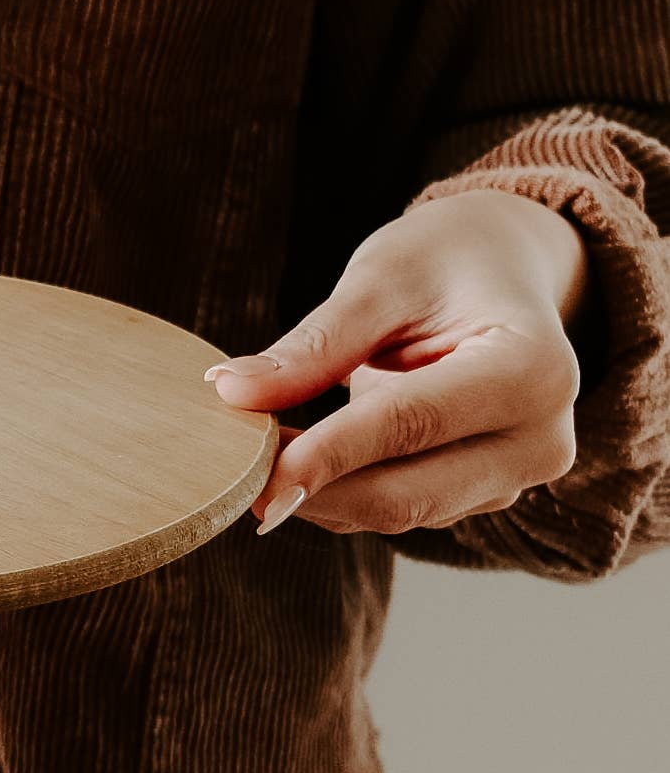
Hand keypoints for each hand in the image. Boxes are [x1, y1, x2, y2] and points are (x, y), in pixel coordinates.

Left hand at [205, 189, 592, 535]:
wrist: (504, 269)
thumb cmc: (444, 261)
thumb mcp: (380, 279)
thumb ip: (314, 344)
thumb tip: (232, 392)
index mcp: (532, 371)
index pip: (412, 425)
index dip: (329, 455)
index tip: (257, 476)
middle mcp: (539, 438)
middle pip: (408, 494)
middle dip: (314, 489)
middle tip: (232, 472)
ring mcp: (514, 476)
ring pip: (399, 511)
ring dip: (320, 494)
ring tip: (258, 450)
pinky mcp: (481, 493)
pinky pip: (399, 509)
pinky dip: (339, 492)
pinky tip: (296, 461)